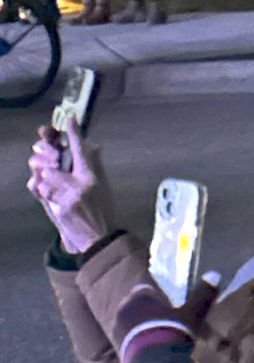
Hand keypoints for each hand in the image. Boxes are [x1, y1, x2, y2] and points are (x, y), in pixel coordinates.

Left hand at [27, 117, 115, 254]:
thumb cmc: (103, 216)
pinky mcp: (57, 209)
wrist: (100, 242)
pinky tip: (49, 194)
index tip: (70, 119)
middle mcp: (79, 185)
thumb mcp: (104, 189)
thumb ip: (95, 167)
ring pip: (42, 174)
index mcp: (92, 178)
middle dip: (46, 156)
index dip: (73, 132)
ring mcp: (66, 197)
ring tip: (52, 184)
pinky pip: (39, 190)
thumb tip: (92, 147)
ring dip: (43, 177)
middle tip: (46, 155)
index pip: (80, 149)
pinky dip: (40, 189)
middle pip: (52, 159)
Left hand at [114, 273, 220, 362]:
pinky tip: (152, 354)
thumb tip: (215, 274)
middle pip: (138, 308)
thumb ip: (202, 295)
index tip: (170, 309)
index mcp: (140, 295)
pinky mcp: (117, 349)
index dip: (159, 299)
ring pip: (131, 325)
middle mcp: (124, 308)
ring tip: (159, 342)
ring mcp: (117, 329)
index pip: (147, 290)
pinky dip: (138, 345)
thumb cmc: (173, 331)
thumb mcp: (193, 313)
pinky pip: (129, 343)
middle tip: (166, 326)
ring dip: (143, 331)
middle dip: (149, 315)